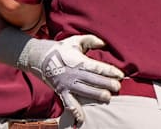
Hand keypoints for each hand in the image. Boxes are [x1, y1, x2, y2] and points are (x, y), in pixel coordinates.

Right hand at [0, 29, 123, 122]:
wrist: (40, 57)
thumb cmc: (62, 48)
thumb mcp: (76, 41)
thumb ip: (91, 40)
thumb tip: (103, 43)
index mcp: (80, 61)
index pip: (98, 67)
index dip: (110, 71)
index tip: (120, 75)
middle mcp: (75, 74)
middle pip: (94, 80)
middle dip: (107, 84)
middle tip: (118, 87)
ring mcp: (68, 84)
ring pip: (84, 91)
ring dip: (96, 95)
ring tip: (107, 98)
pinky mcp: (61, 92)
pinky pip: (69, 103)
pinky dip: (75, 111)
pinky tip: (81, 119)